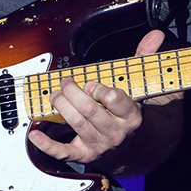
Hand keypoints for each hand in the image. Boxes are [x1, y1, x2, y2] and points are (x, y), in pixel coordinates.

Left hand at [27, 30, 166, 162]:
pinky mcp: (84, 155)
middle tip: (65, 83)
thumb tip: (155, 35)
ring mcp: (99, 144)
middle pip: (90, 110)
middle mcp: (115, 132)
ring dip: (61, 106)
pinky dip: (46, 144)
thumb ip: (145, 60)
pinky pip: (64, 152)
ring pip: (76, 124)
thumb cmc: (132, 112)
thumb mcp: (143, 86)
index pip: (114, 99)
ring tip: (56, 94)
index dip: (99, 89)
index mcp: (131, 115)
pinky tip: (34, 133)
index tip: (91, 82)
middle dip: (73, 93)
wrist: (135, 148)